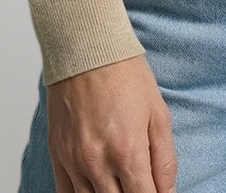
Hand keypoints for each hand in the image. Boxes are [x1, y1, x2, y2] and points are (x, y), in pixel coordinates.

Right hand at [46, 54, 178, 191]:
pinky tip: (94, 189)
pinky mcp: (57, 153)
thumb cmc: (125, 74)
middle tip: (139, 184)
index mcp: (128, 153)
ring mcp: (74, 160)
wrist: (87, 47)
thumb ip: (164, 160)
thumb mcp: (158, 113)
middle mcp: (98, 162)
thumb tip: (168, 192)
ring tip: (120, 184)